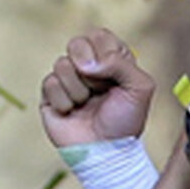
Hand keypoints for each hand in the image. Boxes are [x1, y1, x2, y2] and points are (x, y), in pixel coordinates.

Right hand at [40, 31, 155, 151]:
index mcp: (111, 60)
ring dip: (79, 89)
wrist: (106, 153)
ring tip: (87, 105)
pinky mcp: (50, 95)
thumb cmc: (126, 123)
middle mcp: (88, 67)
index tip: (112, 75)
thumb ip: (120, 63)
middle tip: (98, 88)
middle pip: (76, 43)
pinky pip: (49, 83)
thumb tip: (87, 62)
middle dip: (87, 67)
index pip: (99, 36)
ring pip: (62, 64)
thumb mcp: (140, 88)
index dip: (104, 52)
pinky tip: (73, 112)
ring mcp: (68, 80)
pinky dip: (64, 101)